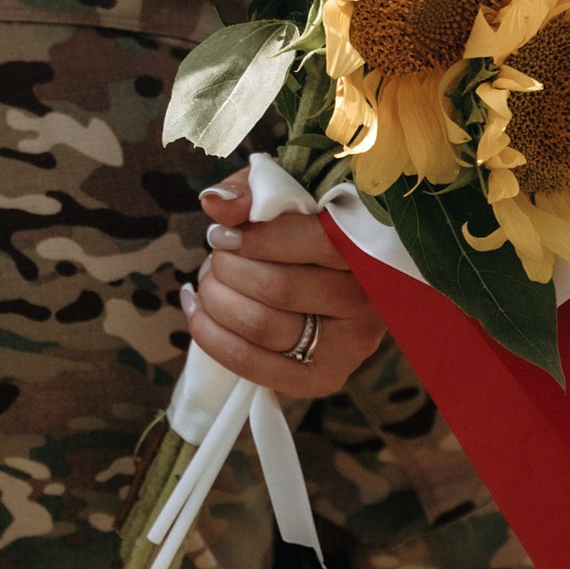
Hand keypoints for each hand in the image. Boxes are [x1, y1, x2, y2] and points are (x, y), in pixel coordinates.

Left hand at [182, 171, 382, 403]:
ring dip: (217, 298)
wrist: (332, 277)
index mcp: (372, 250)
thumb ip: (253, 189)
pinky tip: (197, 308)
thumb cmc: (307, 226)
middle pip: (277, 288)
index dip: (254, 237)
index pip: (311, 242)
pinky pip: (251, 364)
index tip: (223, 233)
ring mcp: (349, 348)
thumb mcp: (289, 192)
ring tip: (210, 280)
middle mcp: (369, 304)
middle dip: (229, 268)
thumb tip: (215, 204)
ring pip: (261, 326)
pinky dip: (210, 335)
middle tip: (217, 254)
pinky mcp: (323, 379)